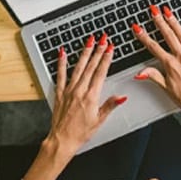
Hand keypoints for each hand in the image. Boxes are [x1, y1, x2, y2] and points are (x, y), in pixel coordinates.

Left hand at [47, 35, 125, 153]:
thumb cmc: (80, 133)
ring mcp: (68, 91)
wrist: (62, 140)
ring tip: (89, 41)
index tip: (110, 48)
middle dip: (98, 51)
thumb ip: (110, 105)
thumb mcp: (99, 120)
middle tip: (103, 39)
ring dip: (84, 53)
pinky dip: (61, 63)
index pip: (100, 73)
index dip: (106, 59)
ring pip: (78, 68)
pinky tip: (63, 53)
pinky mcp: (59, 93)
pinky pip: (60, 75)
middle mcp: (79, 91)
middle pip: (90, 67)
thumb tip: (121, 96)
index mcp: (91, 97)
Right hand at [130, 6, 180, 132]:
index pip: (154, 47)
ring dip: (174, 22)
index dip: (144, 37)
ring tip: (168, 12)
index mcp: (171, 65)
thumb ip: (153, 76)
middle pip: (168, 36)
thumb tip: (139, 72)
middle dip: (159, 22)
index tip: (137, 28)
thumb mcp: (166, 88)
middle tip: (154, 10)